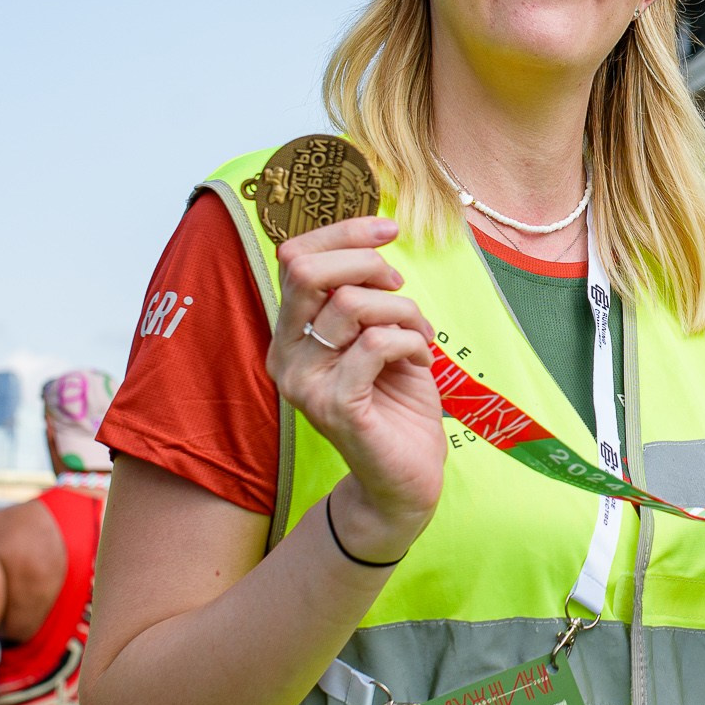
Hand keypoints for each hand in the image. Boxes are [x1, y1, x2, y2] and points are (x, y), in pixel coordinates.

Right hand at [265, 216, 445, 562]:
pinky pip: (374, 343)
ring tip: (419, 336)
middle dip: (368, 264)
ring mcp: (304, 384)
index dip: (343, 233)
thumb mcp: (378, 332)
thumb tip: (373, 238)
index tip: (388, 228)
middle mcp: (285, 356)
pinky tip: (419, 360)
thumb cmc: (396, 399)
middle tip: (401, 289)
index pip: (295, 257)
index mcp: (289, 332)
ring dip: (402, 310)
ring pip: (350, 304)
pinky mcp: (335, 407)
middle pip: (309, 271)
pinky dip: (408, 341)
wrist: (405, 476)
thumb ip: (363, 293)